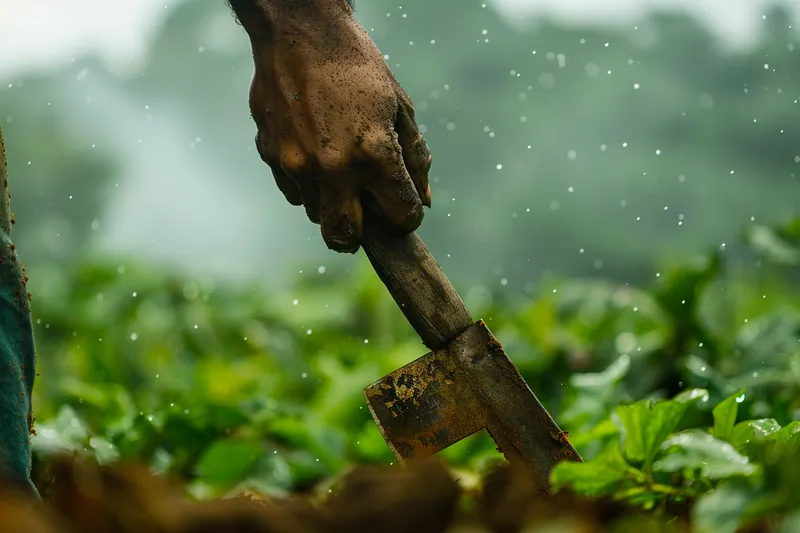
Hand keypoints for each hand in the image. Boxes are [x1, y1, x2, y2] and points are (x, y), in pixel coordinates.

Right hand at [229, 0, 431, 252]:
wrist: (298, 31)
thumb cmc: (357, 66)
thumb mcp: (400, 107)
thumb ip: (414, 159)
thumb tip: (424, 200)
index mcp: (373, 154)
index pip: (401, 217)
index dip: (408, 215)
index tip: (405, 204)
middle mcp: (332, 167)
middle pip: (345, 238)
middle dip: (361, 233)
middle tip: (368, 214)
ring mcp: (295, 164)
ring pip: (317, 214)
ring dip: (333, 202)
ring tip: (340, 166)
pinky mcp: (270, 156)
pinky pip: (294, 191)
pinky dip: (308, 183)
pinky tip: (315, 149)